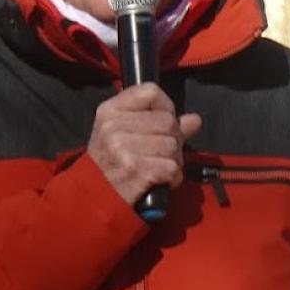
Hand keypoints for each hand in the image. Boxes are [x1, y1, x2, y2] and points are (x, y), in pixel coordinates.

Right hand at [87, 83, 202, 205]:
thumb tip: (195, 120)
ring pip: (173, 145)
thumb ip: (158, 122)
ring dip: (173, 161)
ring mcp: (124, 148)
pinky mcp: (136, 170)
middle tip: (160, 154)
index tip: (161, 123)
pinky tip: (160, 181)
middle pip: (168, 121)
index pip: (150, 92)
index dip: (165, 107)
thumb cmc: (110, 163)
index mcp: (109, 111)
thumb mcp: (122, 134)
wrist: (94, 197)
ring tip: (158, 168)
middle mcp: (113, 126)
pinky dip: (173, 178)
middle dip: (173, 139)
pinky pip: (172, 167)